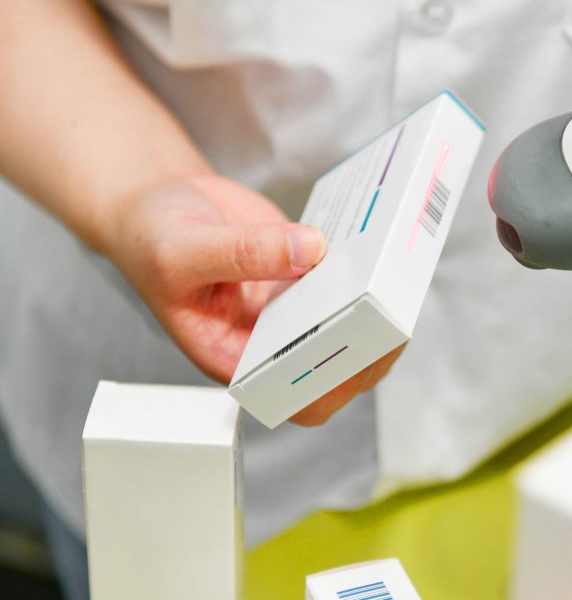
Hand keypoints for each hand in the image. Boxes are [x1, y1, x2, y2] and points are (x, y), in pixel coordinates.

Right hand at [104, 175, 401, 425]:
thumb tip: (310, 250)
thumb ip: (241, 252)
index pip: (292, 395)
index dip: (329, 387)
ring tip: (392, 276)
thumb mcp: (182, 249)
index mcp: (234, 356)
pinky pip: (346, 281)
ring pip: (348, 326)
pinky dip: (365, 269)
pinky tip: (376, 244)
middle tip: (389, 313)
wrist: (158, 205)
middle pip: (333, 368)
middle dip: (368, 350)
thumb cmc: (152, 241)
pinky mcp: (307, 276)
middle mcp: (270, 340)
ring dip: (375, 307)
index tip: (355, 356)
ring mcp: (293, 309)